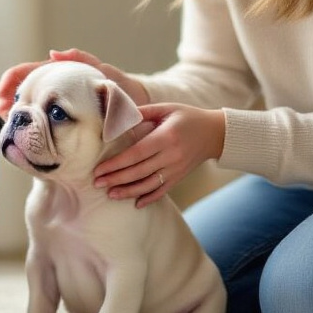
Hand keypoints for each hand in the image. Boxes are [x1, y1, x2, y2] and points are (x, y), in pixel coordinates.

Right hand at [0, 48, 148, 115]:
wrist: (136, 104)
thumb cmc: (120, 86)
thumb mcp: (102, 71)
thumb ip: (82, 59)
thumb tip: (52, 53)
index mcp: (62, 72)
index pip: (30, 70)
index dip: (12, 79)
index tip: (2, 92)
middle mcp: (57, 84)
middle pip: (25, 86)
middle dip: (9, 96)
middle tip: (1, 111)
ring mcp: (60, 100)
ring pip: (31, 102)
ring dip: (17, 111)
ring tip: (8, 122)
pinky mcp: (65, 115)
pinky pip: (42, 116)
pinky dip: (31, 121)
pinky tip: (24, 131)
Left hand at [92, 103, 224, 207]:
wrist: (215, 133)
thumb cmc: (187, 117)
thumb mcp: (166, 108)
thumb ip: (142, 112)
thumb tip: (117, 114)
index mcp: (166, 137)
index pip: (136, 153)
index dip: (116, 163)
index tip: (99, 169)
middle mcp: (171, 155)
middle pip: (139, 171)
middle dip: (116, 179)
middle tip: (97, 183)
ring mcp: (176, 169)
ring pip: (149, 185)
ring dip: (128, 191)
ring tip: (110, 194)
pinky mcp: (180, 176)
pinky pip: (163, 190)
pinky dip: (149, 198)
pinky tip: (135, 204)